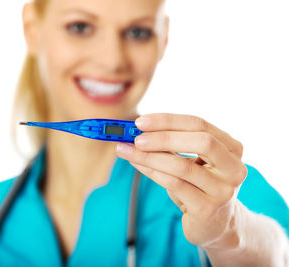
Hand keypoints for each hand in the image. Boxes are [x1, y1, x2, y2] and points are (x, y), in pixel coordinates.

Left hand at [116, 113, 247, 248]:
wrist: (215, 225)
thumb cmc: (198, 186)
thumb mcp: (191, 162)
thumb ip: (171, 146)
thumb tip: (137, 131)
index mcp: (232, 148)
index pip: (199, 125)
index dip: (168, 120)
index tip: (141, 121)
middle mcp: (234, 168)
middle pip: (201, 142)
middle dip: (164, 137)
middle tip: (137, 138)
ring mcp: (223, 190)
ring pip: (182, 166)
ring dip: (150, 157)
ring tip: (128, 151)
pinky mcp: (207, 209)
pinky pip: (174, 185)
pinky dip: (152, 172)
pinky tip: (138, 166)